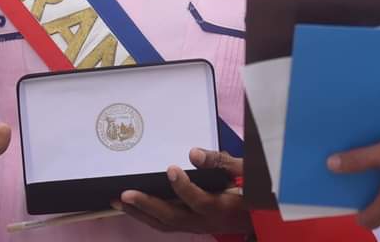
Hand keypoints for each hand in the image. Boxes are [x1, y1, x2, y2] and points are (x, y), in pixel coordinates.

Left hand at [117, 147, 250, 233]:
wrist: (261, 214)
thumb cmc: (255, 188)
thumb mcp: (247, 171)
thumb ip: (220, 162)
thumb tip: (193, 153)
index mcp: (222, 207)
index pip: (200, 201)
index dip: (184, 188)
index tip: (171, 169)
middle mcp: (207, 221)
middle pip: (173, 218)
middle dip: (147, 205)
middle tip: (125, 194)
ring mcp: (199, 226)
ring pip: (166, 224)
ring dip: (141, 213)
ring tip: (118, 201)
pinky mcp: (193, 225)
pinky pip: (167, 225)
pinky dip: (148, 216)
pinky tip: (134, 207)